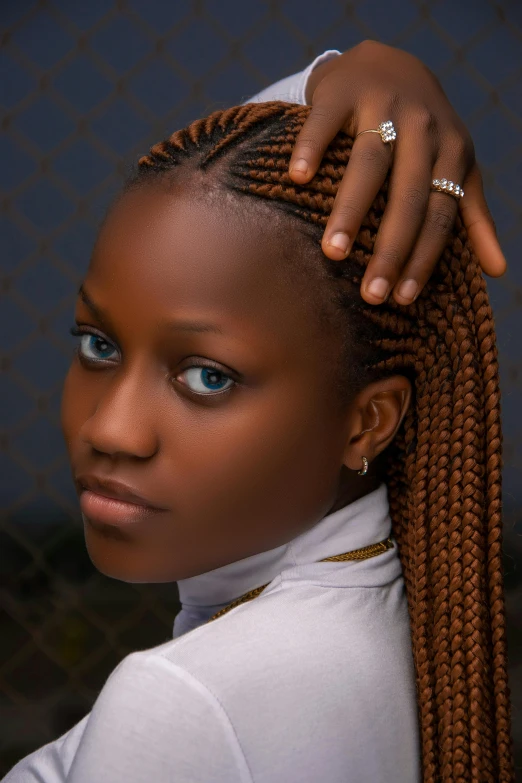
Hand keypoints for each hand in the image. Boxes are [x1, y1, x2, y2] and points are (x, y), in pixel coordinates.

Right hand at [289, 41, 506, 304]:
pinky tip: (298, 179)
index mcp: (451, 151)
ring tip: (333, 253)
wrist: (386, 63)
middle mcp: (422, 127)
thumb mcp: (457, 166)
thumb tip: (498, 271)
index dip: (423, 257)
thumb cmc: (422, 132)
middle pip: (408, 196)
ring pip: (370, 161)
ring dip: (350, 209)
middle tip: (371, 294)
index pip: (440, 213)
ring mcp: (382, 104)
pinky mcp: (342, 91)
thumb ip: (473, 216)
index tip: (402, 299)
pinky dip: (311, 147)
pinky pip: (325, 122)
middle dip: (391, 248)